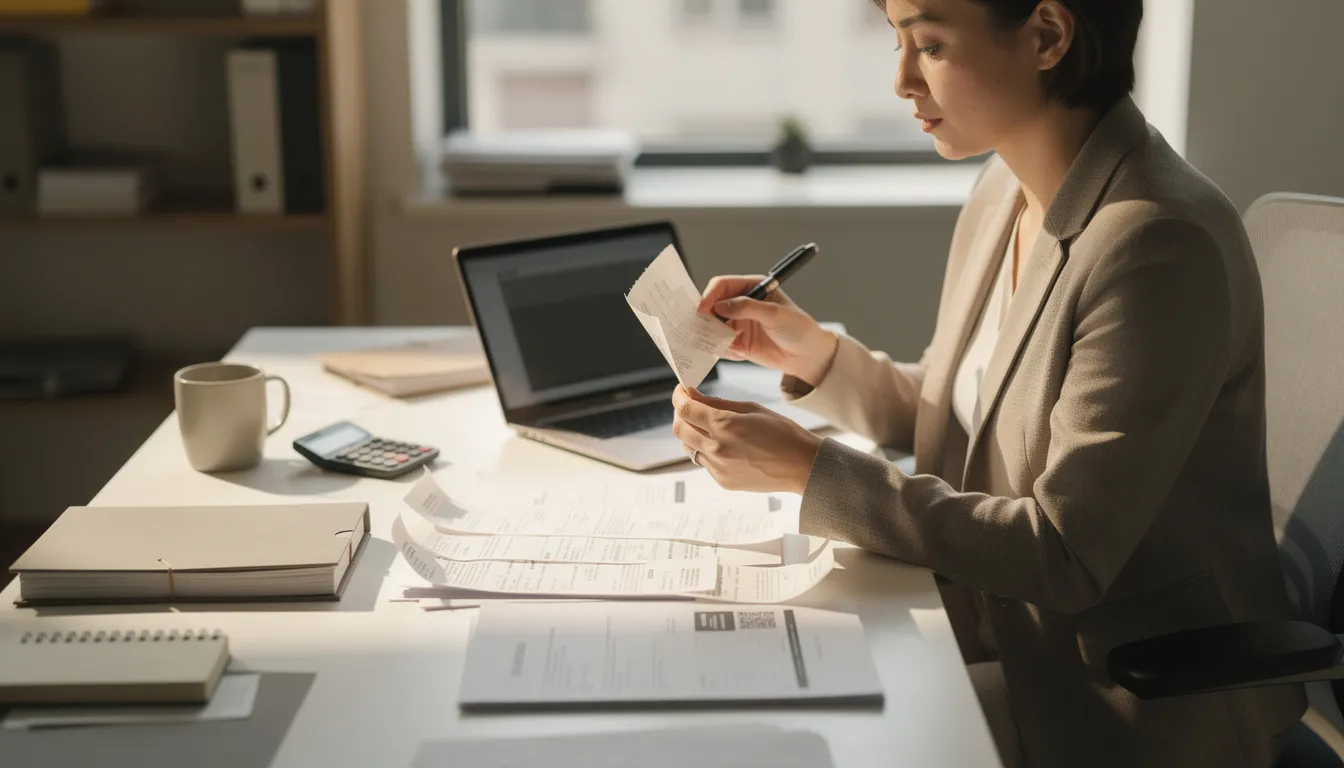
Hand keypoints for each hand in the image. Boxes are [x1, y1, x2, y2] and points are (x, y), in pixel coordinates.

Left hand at [672, 385, 822, 493]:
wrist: (802, 466)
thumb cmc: (782, 433)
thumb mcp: (752, 409)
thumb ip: (719, 403)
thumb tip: (694, 396)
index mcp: (724, 425)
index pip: (685, 409)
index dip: (678, 396)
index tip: (681, 390)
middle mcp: (716, 448)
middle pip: (680, 429)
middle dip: (680, 414)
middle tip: (690, 405)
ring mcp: (718, 468)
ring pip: (689, 447)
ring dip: (691, 433)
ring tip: (706, 425)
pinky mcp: (722, 481)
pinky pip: (704, 462)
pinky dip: (706, 450)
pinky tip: (724, 445)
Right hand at [699, 275, 838, 386]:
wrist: (808, 356)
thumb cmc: (798, 328)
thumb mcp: (775, 314)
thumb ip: (747, 307)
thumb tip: (720, 306)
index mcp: (752, 288)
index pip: (723, 286)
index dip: (710, 295)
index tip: (702, 309)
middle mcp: (742, 304)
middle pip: (713, 305)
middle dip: (706, 317)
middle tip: (699, 328)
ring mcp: (738, 323)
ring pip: (713, 326)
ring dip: (712, 335)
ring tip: (724, 343)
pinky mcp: (738, 342)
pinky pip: (721, 345)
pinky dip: (723, 349)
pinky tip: (739, 353)